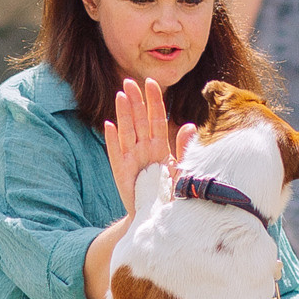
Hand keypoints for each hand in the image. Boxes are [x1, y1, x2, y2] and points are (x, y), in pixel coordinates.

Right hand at [102, 78, 195, 219]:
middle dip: (135, 100)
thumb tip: (189, 125)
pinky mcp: (121, 172)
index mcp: (159, 146)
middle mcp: (144, 149)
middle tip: (129, 81)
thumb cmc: (168, 193)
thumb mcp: (181, 169)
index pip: (156, 118)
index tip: (152, 82)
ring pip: (127, 131)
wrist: (156, 217)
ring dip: (123, 113)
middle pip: (139, 120)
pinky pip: (115, 153)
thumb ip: (184, 148)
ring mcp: (131, 159)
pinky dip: (112, 140)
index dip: (154, 100)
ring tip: (121, 95)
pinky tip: (109, 125)